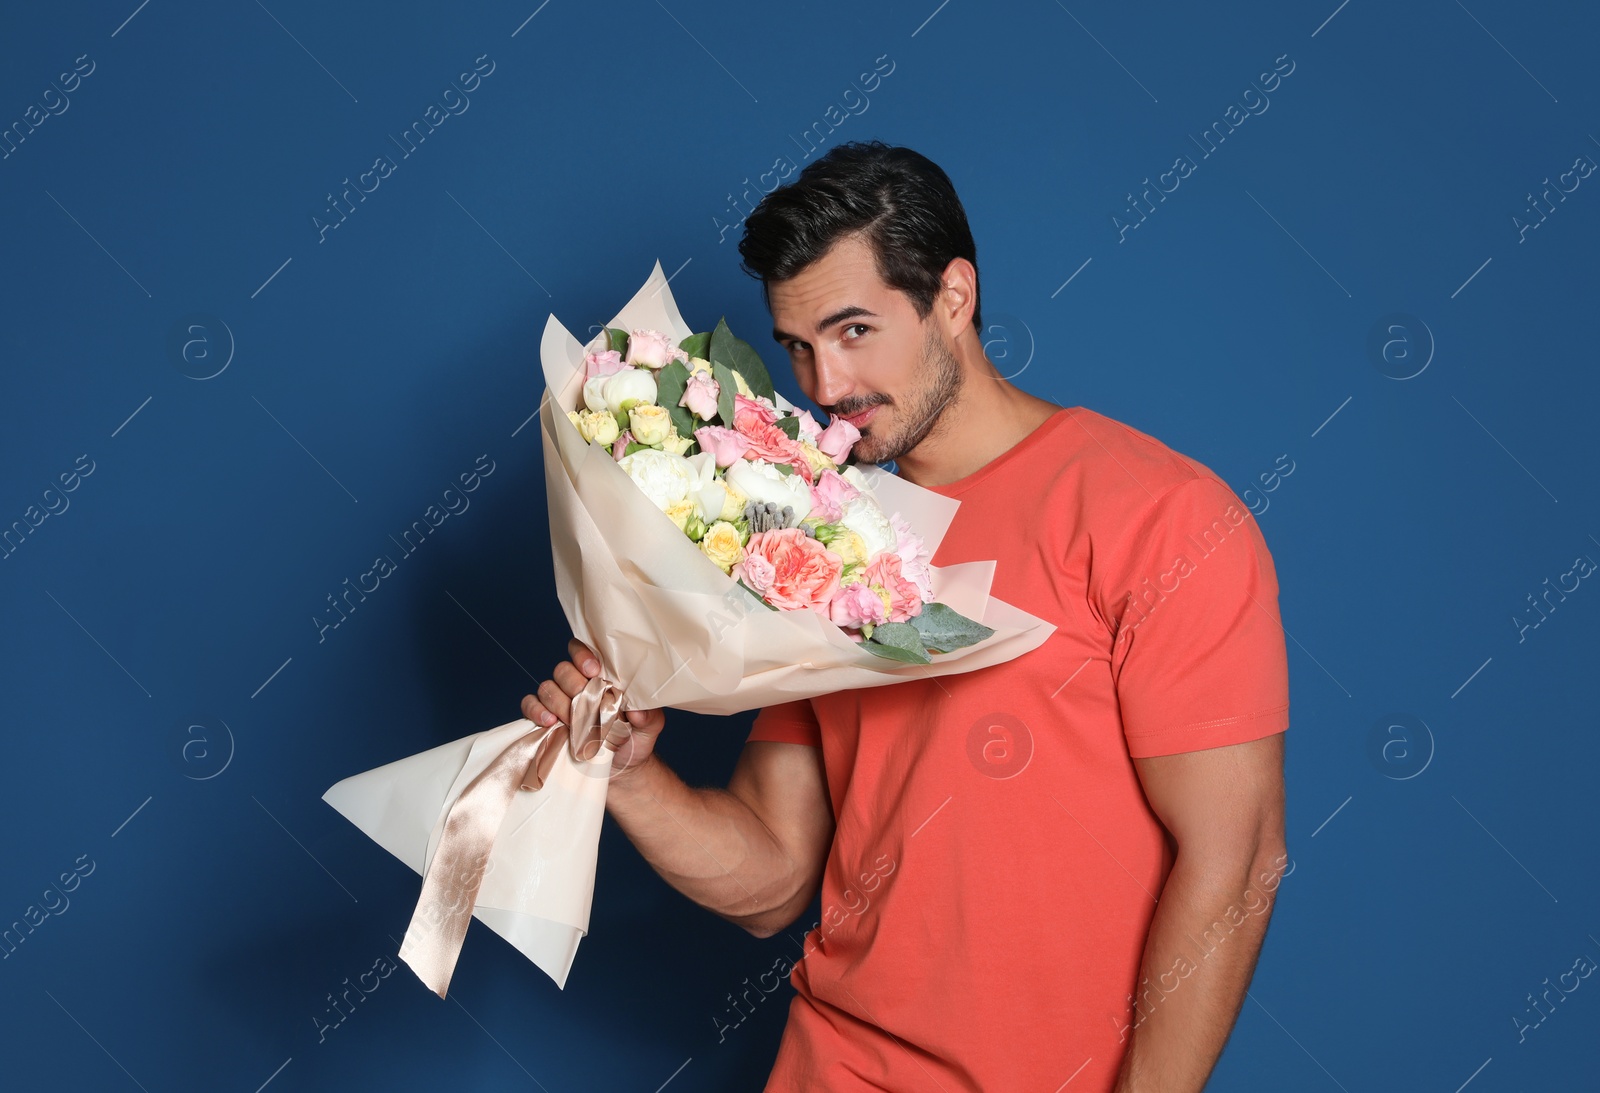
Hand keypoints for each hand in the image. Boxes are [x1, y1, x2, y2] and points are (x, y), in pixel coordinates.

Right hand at [519, 638, 664, 782]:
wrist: (620, 770)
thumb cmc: (635, 740)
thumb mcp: (649, 728)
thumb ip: (648, 716)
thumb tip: (637, 711)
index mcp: (600, 678)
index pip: (584, 652)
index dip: (583, 656)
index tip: (593, 671)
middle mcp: (576, 686)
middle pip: (563, 670)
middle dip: (572, 685)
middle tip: (585, 703)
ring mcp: (559, 702)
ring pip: (547, 688)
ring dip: (557, 703)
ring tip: (570, 721)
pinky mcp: (545, 720)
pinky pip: (530, 705)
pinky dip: (535, 710)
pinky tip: (549, 722)